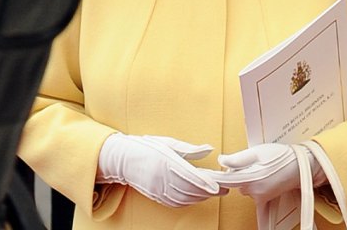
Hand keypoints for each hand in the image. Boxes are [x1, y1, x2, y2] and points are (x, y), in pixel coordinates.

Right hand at [96, 133, 223, 206]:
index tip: (218, 186)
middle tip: (224, 189)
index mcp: (165, 161)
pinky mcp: (155, 196)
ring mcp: (157, 189)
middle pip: (189, 190)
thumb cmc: (147, 147)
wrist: (123, 159)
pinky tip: (197, 196)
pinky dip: (189, 201)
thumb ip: (190, 148)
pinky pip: (175, 203)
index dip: (205, 183)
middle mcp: (160, 177)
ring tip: (213, 192)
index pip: (189, 175)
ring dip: (200, 197)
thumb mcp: (169, 142)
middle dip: (208, 192)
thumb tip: (209, 149)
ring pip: (183, 198)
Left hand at [205, 142, 322, 201]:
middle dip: (239, 172)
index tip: (204, 175)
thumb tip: (221, 160)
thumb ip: (237, 158)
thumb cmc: (281, 156)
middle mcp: (253, 190)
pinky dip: (256, 209)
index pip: (225, 179)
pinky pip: (258, 208)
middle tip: (253, 162)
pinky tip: (259, 222)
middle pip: (235, 181)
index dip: (214, 176)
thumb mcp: (257, 151)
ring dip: (248, 179)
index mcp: (248, 178)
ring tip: (262, 168)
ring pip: (245, 187)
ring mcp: (259, 196)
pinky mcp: (266, 199)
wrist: (301, 164)